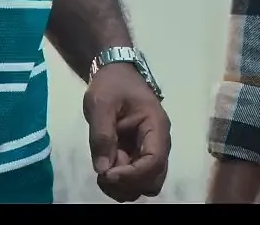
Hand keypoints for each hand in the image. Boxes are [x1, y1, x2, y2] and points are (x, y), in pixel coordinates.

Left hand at [83, 63, 169, 202]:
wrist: (115, 74)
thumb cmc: (111, 85)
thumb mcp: (101, 104)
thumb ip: (102, 135)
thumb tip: (103, 169)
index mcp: (156, 126)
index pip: (154, 161)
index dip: (132, 175)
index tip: (106, 174)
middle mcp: (158, 143)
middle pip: (154, 179)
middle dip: (129, 184)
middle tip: (103, 174)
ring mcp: (149, 150)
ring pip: (145, 183)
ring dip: (124, 186)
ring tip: (102, 170)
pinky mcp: (138, 155)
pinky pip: (135, 178)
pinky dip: (120, 181)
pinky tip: (105, 168)